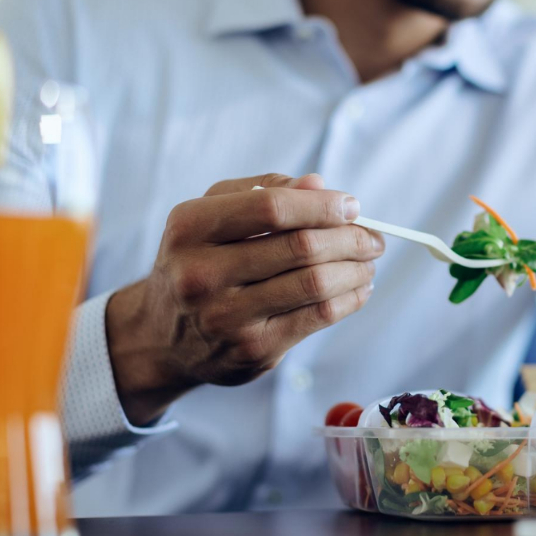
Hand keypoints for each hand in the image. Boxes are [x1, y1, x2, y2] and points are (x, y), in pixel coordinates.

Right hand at [106, 173, 383, 424]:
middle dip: (350, 238)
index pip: (271, 208)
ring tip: (369, 261)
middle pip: (300, 247)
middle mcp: (202, 273)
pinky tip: (359, 288)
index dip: (321, 205)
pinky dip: (350, 299)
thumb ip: (263, 191)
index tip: (352, 206)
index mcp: (190, 227)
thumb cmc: (199, 261)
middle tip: (373, 237)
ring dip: (356, 269)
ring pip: (315, 284)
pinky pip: (318, 317)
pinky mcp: (252, 349)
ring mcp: (227, 316)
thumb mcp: (213, 215)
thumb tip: (320, 185)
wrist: (161, 336)